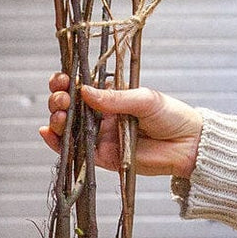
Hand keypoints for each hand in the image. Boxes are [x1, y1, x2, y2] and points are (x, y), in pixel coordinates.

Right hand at [41, 76, 202, 178]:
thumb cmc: (172, 116)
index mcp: (112, 97)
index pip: (82, 87)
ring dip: (57, 120)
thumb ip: (114, 98)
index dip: (67, 82)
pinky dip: (58, 144)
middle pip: (71, 107)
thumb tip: (84, 92)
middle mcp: (103, 116)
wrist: (189, 146)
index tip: (61, 79)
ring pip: (69, 128)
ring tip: (57, 115)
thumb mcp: (144, 99)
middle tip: (61, 98)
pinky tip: (47, 133)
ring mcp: (102, 137)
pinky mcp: (104, 158)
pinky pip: (76, 152)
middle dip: (59, 100)